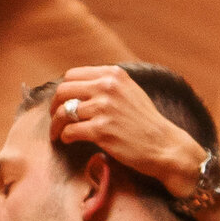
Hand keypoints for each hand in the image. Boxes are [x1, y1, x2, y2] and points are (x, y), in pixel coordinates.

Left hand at [49, 63, 202, 199]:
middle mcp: (108, 87)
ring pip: (63, 112)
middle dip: (54, 106)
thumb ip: (107, 84)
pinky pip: (70, 131)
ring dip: (56, 125)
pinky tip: (68, 141)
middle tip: (55, 118)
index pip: (73, 75)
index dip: (64, 90)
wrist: (164, 146)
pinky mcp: (101, 131)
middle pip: (63, 91)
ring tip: (58, 133)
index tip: (62, 102)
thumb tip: (77, 86)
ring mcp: (104, 108)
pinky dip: (65, 137)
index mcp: (113, 75)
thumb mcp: (130, 91)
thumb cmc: (145, 122)